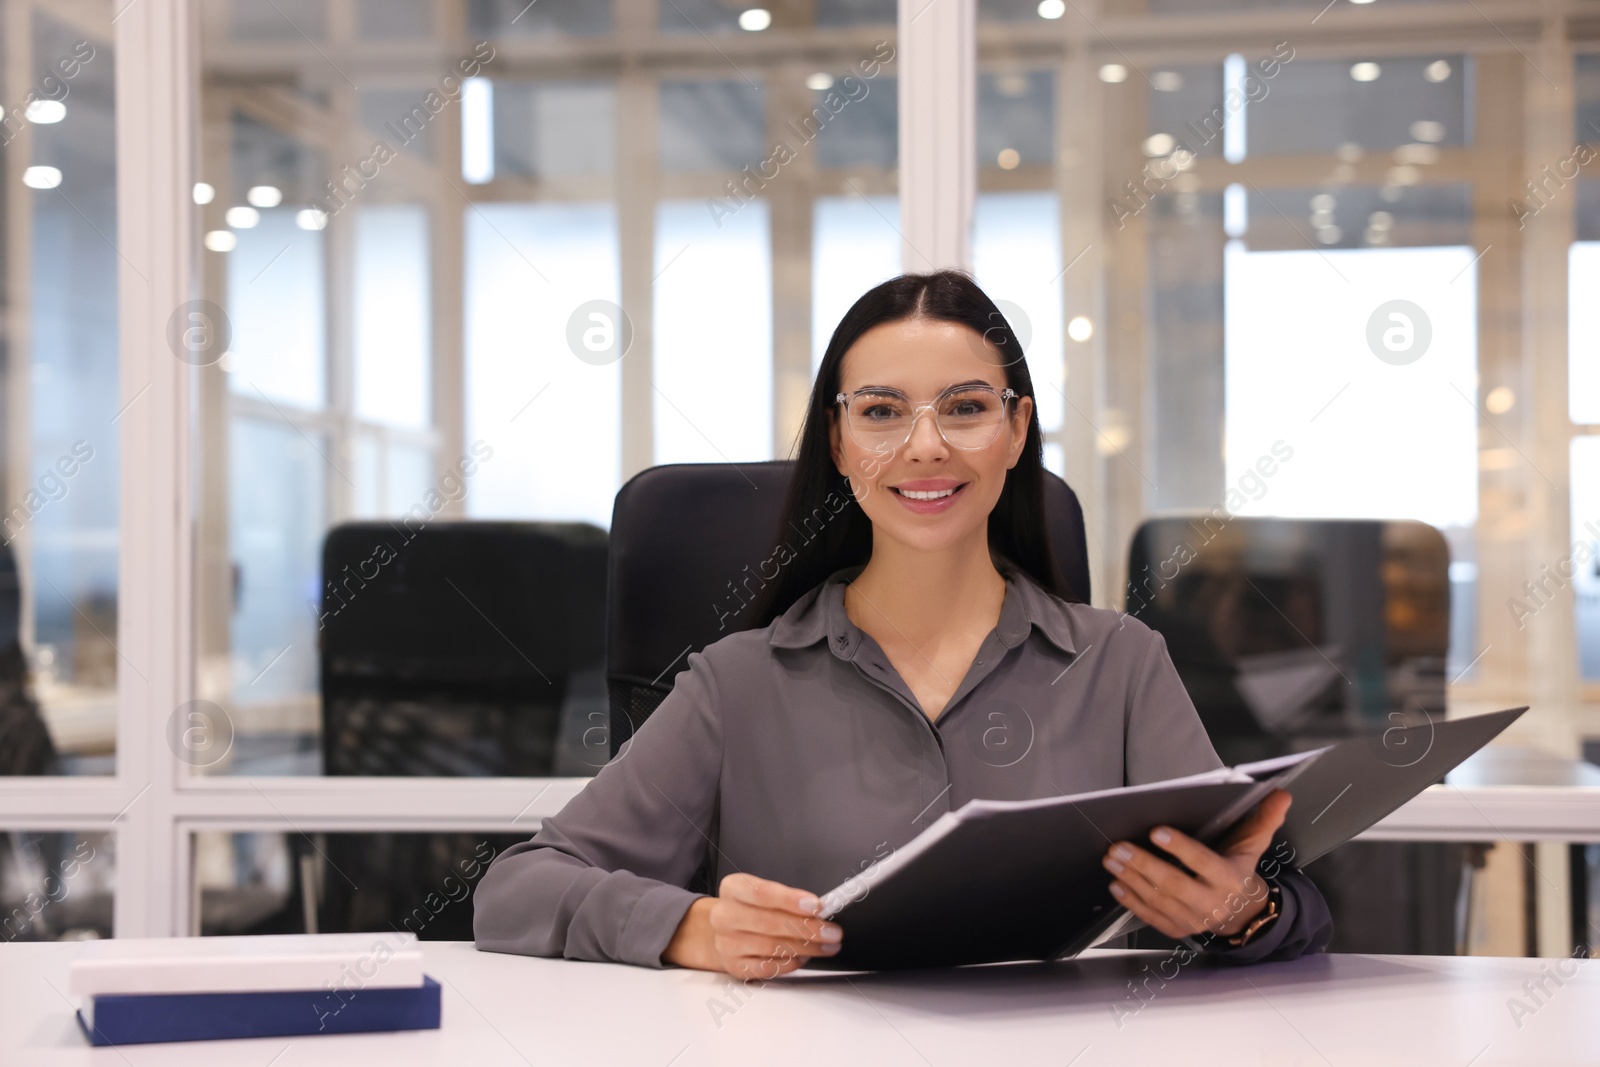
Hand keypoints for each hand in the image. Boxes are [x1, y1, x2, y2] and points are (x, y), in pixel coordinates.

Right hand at [660, 873, 842, 977]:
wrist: (724, 931)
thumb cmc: (751, 909)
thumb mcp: (764, 893)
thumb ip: (788, 899)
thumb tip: (821, 909)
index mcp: (732, 888)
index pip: (762, 892)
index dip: (791, 900)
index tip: (817, 906)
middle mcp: (724, 915)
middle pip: (769, 922)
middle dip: (807, 928)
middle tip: (832, 931)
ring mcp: (726, 943)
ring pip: (771, 946)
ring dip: (805, 947)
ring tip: (826, 945)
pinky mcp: (734, 966)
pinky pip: (767, 967)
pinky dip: (790, 963)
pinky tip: (804, 957)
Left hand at [1100, 789, 1291, 940]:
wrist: (1243, 913)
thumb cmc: (1240, 869)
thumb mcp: (1253, 844)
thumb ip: (1264, 819)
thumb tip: (1281, 793)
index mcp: (1230, 879)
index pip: (1202, 863)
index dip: (1179, 848)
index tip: (1156, 831)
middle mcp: (1212, 903)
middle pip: (1173, 884)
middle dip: (1143, 865)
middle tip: (1118, 847)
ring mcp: (1193, 919)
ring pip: (1158, 900)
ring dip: (1131, 879)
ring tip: (1111, 859)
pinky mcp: (1178, 929)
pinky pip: (1151, 917)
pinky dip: (1131, 902)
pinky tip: (1115, 885)